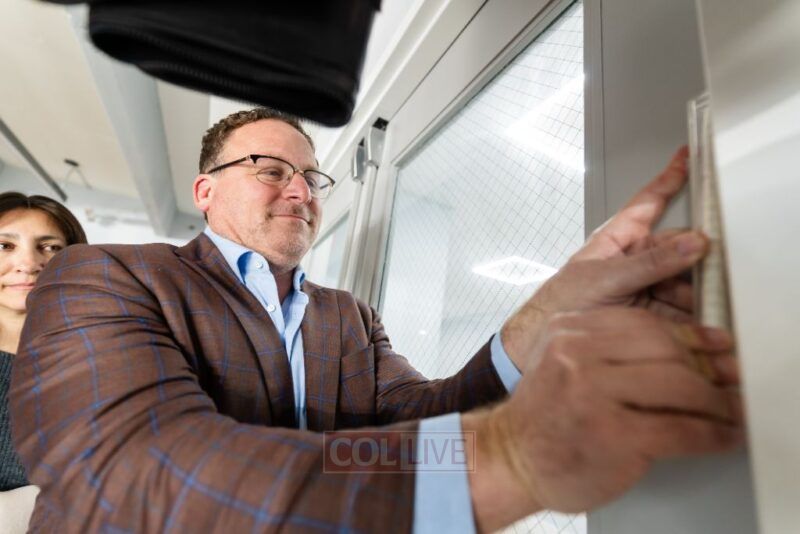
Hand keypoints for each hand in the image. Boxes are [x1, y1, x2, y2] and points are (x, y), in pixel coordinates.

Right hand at [467, 308, 742, 530]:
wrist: (510, 458)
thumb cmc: (542, 416)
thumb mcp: (561, 362)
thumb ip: (603, 347)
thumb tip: (677, 345)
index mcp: (567, 330)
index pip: (642, 322)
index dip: (688, 335)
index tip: (715, 345)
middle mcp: (577, 354)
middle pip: (664, 347)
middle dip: (706, 366)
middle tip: (728, 379)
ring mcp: (593, 393)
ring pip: (679, 384)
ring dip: (715, 400)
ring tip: (727, 409)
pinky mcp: (612, 434)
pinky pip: (680, 428)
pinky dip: (712, 435)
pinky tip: (720, 435)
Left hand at [502, 147, 701, 368]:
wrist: (546, 340)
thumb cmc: (563, 302)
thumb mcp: (605, 278)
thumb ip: (649, 263)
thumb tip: (693, 243)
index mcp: (618, 238)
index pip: (649, 202)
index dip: (669, 178)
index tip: (688, 155)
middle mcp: (635, 259)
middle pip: (679, 249)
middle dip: (698, 258)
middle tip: (719, 263)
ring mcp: (645, 286)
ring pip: (685, 282)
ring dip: (699, 292)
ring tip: (711, 299)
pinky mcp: (652, 314)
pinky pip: (681, 311)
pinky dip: (694, 317)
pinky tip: (705, 323)